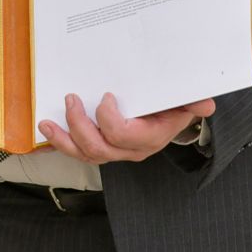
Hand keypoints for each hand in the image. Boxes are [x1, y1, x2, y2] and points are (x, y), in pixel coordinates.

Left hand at [38, 92, 214, 163]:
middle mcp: (129, 150)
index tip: (105, 96)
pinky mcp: (100, 147)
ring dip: (63, 139)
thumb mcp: (184, 101)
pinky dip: (59, 143)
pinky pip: (78, 151)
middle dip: (80, 125)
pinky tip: (45, 133)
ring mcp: (113, 151)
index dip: (110, 120)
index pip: (125, 136)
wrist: (168, 114)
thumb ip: (192, 102)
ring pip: (85, 154)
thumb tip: (205, 104)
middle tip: (71, 99)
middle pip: (100, 148)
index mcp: (149, 138)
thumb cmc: (172, 105)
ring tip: (46, 123)